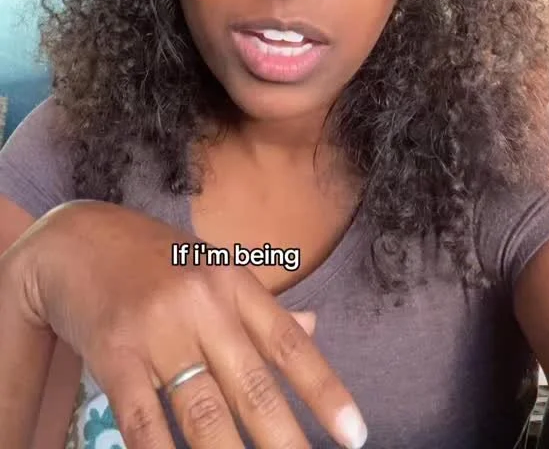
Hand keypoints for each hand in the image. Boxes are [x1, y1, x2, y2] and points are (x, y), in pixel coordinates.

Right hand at [7, 201, 366, 448]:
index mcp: (232, 282)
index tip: (355, 434)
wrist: (75, 238)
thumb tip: (313, 325)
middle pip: (252, 386)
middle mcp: (203, 303)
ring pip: (203, 412)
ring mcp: (158, 329)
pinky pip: (143, 419)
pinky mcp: (115, 352)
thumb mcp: (210, 267)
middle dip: (284, 442)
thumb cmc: (152, 257)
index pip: (288, 342)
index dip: (325, 390)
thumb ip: (258, 304)